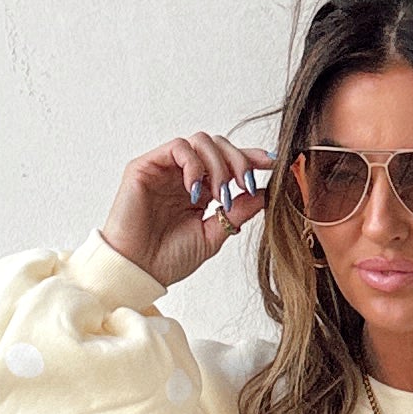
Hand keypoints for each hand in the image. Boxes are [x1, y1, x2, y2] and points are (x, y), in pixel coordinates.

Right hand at [100, 131, 270, 289]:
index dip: (251, 158)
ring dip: (219, 165)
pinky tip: (197, 190)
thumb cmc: (169, 258)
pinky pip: (177, 147)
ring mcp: (164, 169)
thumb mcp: (213, 234)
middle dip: (239, 161)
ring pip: (201, 141)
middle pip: (218, 145)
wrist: (139, 271)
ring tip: (220, 195)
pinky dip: (194, 164)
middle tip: (245, 186)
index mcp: (200, 190)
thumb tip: (266, 193)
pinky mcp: (145, 167)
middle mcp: (182, 175)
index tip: (273, 163)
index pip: (228, 162)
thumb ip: (238, 212)